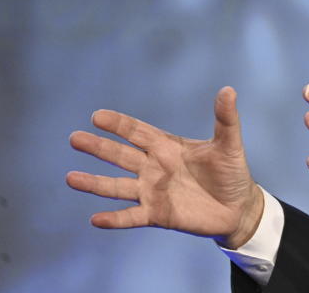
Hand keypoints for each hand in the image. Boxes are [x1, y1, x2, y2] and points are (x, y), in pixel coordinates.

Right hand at [66, 87, 263, 248]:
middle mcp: (154, 167)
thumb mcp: (230, 144)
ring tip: (70, 178)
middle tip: (74, 138)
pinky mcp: (158, 214)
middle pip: (120, 155)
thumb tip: (228, 90)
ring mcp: (153, 191)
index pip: (138, 132)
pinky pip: (131, 216)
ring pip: (117, 187)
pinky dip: (114, 219)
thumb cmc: (232, 173)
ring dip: (94, 184)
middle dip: (99, 147)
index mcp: (167, 147)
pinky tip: (95, 219)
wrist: (238, 208)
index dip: (118, 124)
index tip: (97, 116)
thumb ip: (226, 119)